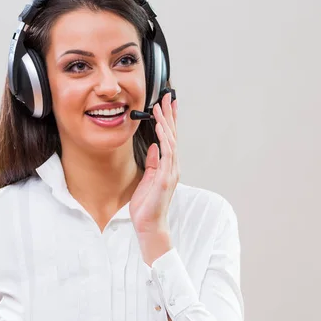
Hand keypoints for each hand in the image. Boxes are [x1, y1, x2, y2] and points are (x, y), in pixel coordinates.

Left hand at [129, 93, 178, 259]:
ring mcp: (171, 172)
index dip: (168, 120)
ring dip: (166, 123)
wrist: (149, 225)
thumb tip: (154, 146)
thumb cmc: (147, 205)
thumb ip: (153, 162)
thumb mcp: (148, 178)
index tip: (166, 104)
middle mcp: (172, 166)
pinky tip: (160, 129)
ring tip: (160, 106)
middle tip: (167, 96)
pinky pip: (166, 155)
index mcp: (168, 166)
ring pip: (170, 141)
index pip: (169, 138)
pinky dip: (164, 141)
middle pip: (173, 135)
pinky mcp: (165, 178)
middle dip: (170, 115)